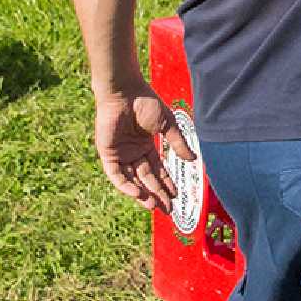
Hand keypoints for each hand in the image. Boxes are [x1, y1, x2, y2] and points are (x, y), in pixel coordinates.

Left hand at [94, 82, 182, 210]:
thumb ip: (178, 143)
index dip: (166, 183)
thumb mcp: (167, 125)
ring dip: (143, 193)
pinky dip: (126, 186)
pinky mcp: (108, 154)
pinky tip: (139, 194)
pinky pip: (116, 175)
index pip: (158, 170)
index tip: (176, 196)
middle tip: (167, 209)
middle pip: (147, 179)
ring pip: (132, 180)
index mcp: (146, 145)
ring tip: (156, 205)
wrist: (125, 91)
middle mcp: (133, 152)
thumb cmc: (146, 102)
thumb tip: (192, 159)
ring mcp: (120, 154)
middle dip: (158, 193)